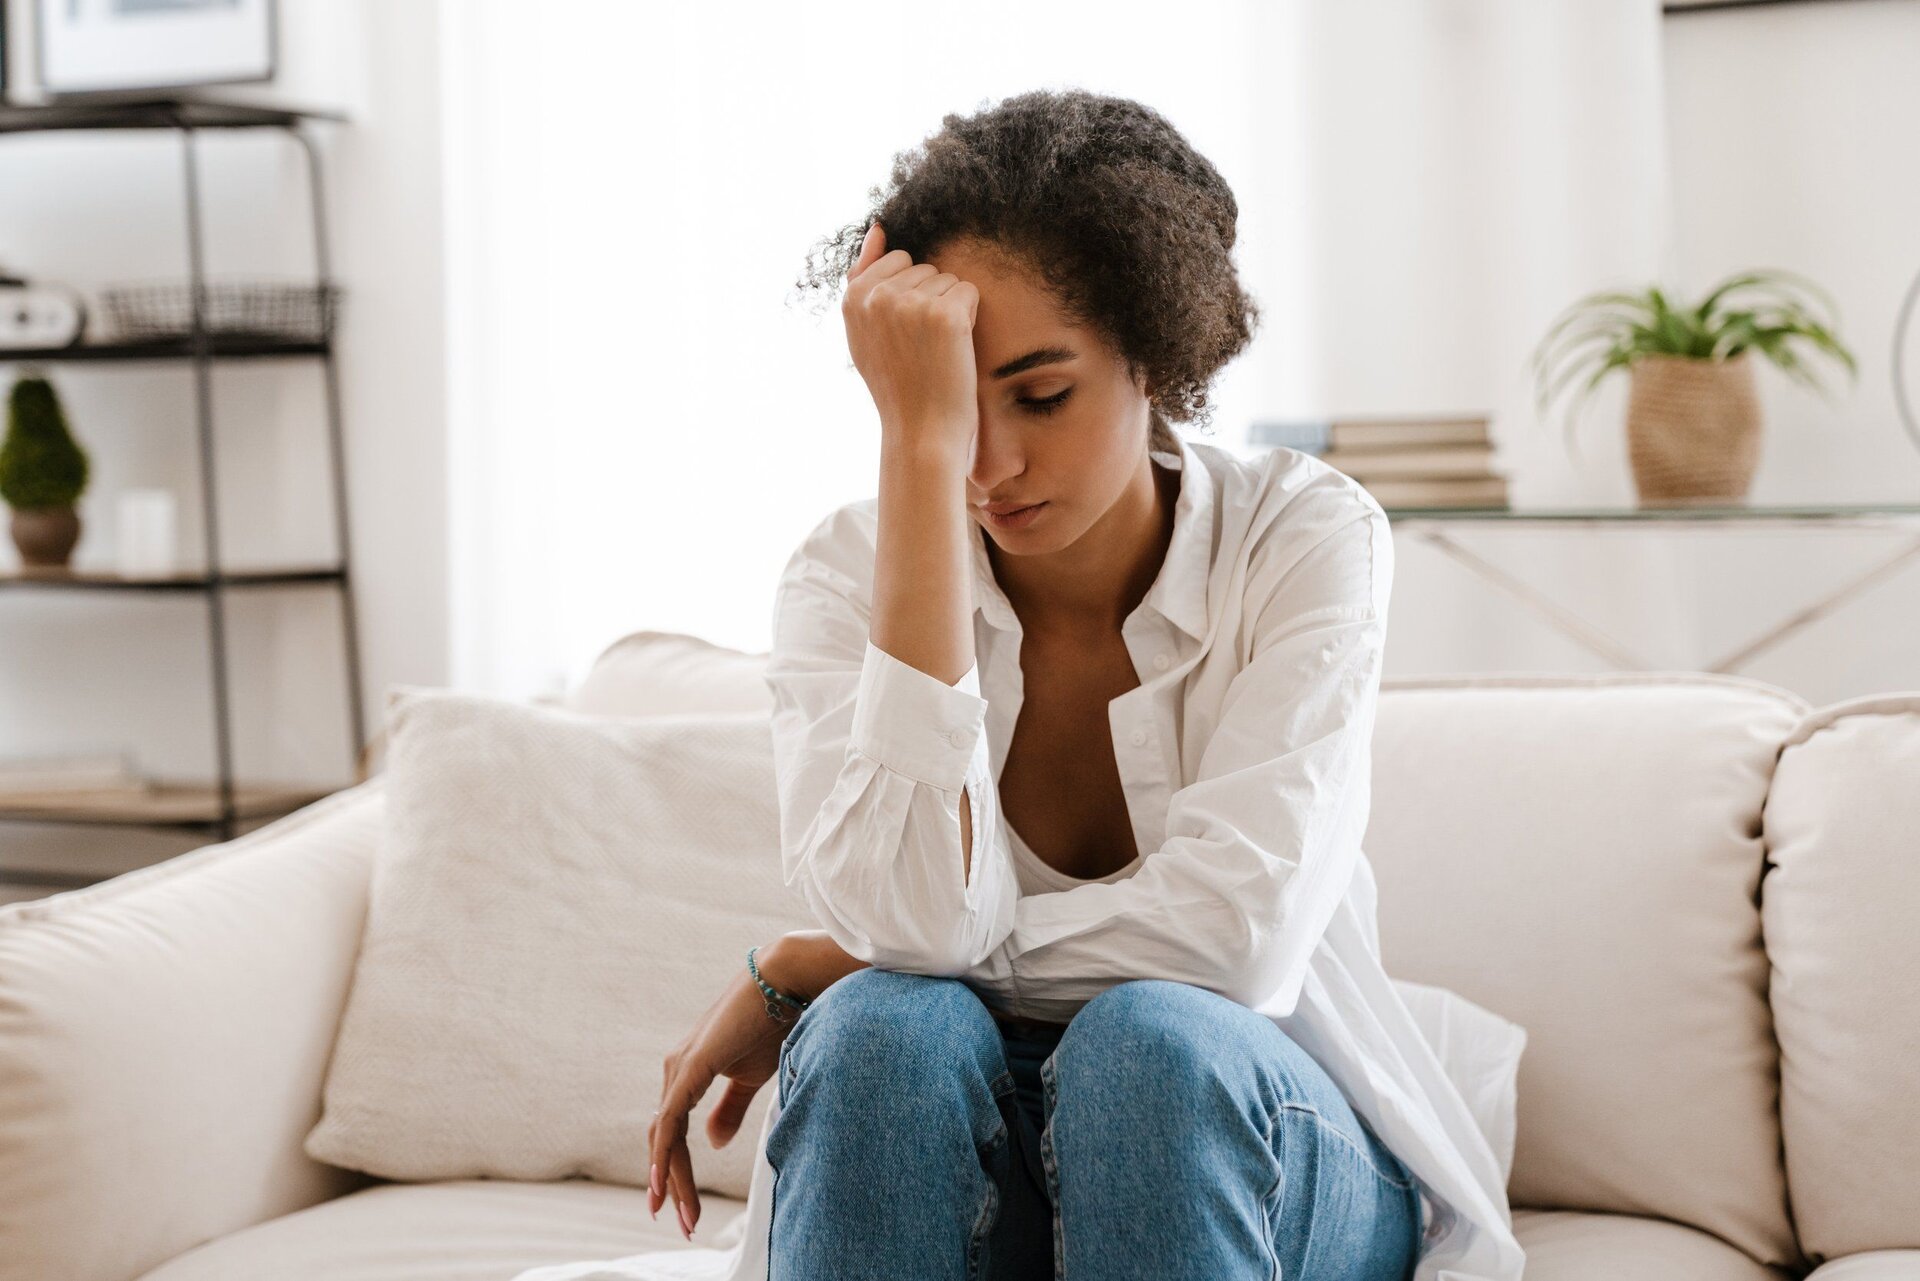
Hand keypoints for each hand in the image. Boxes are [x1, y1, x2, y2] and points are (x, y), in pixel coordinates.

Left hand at [646, 945, 794, 1240]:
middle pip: (664, 1140)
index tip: (686, 1210)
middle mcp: (676, 1070)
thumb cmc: (772, 1023)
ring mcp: (679, 1068)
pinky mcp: (690, 1066)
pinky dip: (664, 1154)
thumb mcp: (750, 1077)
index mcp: (688, 1073)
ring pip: (665, 1137)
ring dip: (672, 1178)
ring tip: (682, 1215)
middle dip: (673, 1184)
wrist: (785, 983)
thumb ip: (729, 1109)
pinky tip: (662, 1181)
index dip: (677, 1171)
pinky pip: (669, 1121)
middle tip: (684, 1223)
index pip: (675, 1133)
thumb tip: (711, 1143)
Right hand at [842, 221, 980, 456]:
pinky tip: (954, 348)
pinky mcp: (946, 314)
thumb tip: (878, 227)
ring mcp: (911, 303)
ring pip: (948, 280)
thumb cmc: (898, 383)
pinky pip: (968, 292)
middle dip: (930, 302)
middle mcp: (877, 295)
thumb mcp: (865, 331)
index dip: (908, 297)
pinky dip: (969, 319)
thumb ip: (864, 278)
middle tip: (920, 348)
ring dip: (950, 312)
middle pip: (925, 268)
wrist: (921, 430)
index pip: (898, 262)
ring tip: (935, 351)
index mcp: (853, 297)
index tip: (902, 336)